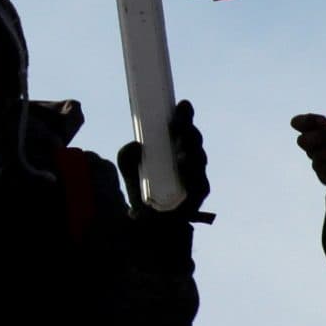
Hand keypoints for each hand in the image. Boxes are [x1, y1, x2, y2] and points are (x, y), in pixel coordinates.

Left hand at [118, 99, 210, 218]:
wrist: (146, 222)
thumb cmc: (141, 189)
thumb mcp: (127, 169)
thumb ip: (126, 156)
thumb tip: (135, 145)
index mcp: (176, 148)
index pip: (184, 128)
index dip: (185, 115)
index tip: (182, 104)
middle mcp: (190, 159)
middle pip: (193, 140)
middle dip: (187, 129)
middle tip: (177, 123)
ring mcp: (196, 176)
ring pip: (198, 158)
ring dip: (190, 148)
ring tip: (181, 141)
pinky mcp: (198, 195)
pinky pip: (199, 182)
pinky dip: (192, 173)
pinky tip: (185, 164)